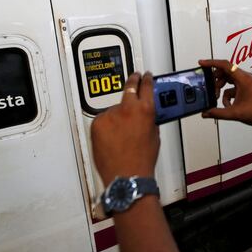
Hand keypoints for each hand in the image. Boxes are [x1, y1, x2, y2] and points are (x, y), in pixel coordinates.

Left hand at [91, 72, 159, 186]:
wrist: (126, 175)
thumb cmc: (141, 160)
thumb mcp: (154, 136)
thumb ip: (148, 120)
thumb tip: (145, 115)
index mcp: (145, 110)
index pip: (146, 86)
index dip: (146, 79)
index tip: (144, 75)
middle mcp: (127, 109)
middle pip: (129, 88)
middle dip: (132, 81)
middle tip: (134, 78)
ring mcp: (110, 115)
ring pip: (113, 110)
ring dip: (116, 117)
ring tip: (119, 135)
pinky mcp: (97, 123)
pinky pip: (103, 120)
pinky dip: (106, 127)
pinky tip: (111, 139)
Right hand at [199, 59, 251, 135]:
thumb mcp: (235, 113)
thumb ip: (217, 113)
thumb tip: (206, 112)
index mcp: (244, 79)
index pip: (225, 65)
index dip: (211, 63)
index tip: (202, 63)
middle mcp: (246, 78)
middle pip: (225, 72)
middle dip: (215, 80)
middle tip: (209, 87)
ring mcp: (247, 82)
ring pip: (229, 79)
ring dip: (221, 88)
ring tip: (217, 96)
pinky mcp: (247, 87)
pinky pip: (233, 87)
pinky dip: (228, 94)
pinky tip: (228, 104)